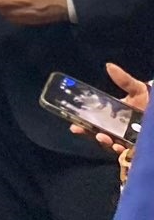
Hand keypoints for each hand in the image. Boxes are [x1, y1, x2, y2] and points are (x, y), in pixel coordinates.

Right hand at [70, 62, 149, 186]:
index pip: (94, 125)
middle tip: (80, 129)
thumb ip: (123, 80)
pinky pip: (127, 153)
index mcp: (113, 119)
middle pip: (99, 136)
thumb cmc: (147, 100)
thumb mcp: (136, 89)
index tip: (74, 125)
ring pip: (111, 146)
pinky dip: (121, 151)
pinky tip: (119, 146)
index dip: (83, 126)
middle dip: (89, 135)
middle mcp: (117, 131)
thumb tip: (109, 66)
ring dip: (104, 142)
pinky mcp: (136, 148)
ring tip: (102, 137)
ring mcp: (127, 140)